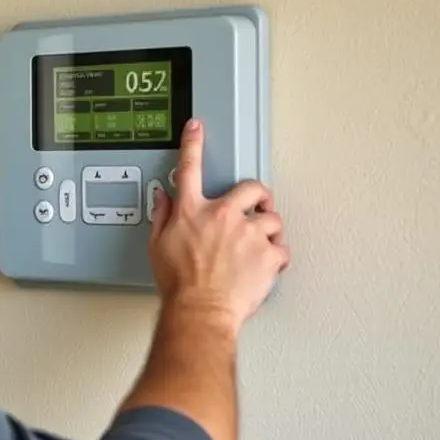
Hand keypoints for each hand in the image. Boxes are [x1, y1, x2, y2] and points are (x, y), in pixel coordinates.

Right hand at [149, 119, 289, 332]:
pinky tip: (267, 268)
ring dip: (269, 232)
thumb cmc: (179, 285)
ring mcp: (248, 234)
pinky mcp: (268, 254)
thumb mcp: (157, 248)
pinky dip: (277, 259)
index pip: (189, 168)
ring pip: (272, 221)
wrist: (199, 311)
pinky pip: (282, 250)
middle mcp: (222, 216)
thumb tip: (162, 200)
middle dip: (259, 195)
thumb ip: (161, 218)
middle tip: (260, 205)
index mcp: (192, 212)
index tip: (197, 128)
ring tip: (260, 247)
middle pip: (251, 188)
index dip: (193, 143)